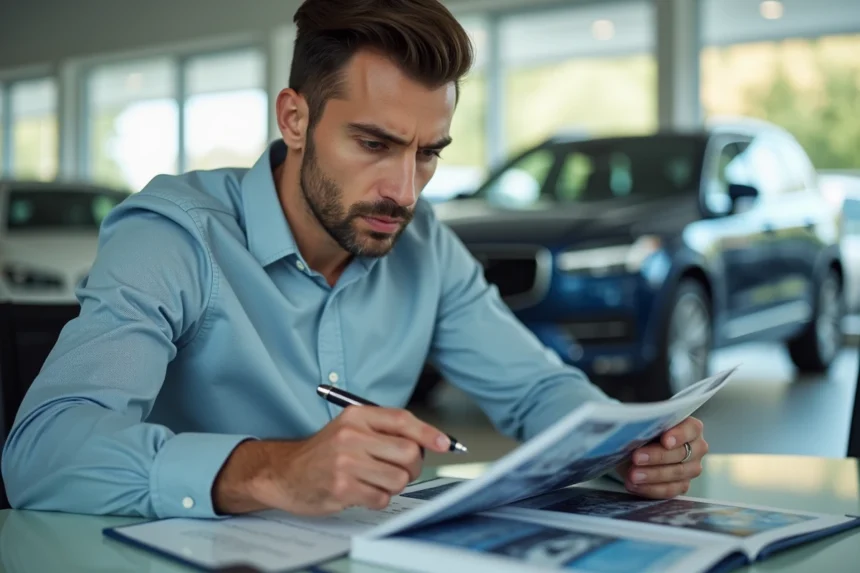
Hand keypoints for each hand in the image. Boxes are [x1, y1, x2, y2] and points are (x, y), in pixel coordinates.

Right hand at [212, 406, 450, 515]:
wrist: (284, 472)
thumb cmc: (325, 452)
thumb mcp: (350, 429)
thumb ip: (384, 430)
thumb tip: (429, 442)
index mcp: (356, 416)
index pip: (403, 420)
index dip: (429, 433)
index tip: (445, 444)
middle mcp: (351, 436)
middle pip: (408, 453)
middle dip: (412, 467)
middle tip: (400, 469)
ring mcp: (346, 462)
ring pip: (398, 478)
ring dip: (393, 485)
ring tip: (374, 481)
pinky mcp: (342, 488)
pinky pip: (382, 498)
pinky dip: (378, 499)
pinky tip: (362, 492)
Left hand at [617, 417, 707, 498]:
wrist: (634, 451)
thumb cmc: (642, 432)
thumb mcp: (642, 425)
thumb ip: (646, 425)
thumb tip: (635, 427)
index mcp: (690, 427)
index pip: (691, 429)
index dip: (679, 435)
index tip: (665, 441)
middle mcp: (696, 447)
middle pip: (682, 453)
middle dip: (657, 456)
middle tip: (636, 458)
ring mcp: (691, 468)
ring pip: (677, 473)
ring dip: (652, 475)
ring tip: (633, 475)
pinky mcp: (682, 485)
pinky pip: (670, 490)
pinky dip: (650, 488)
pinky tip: (634, 485)